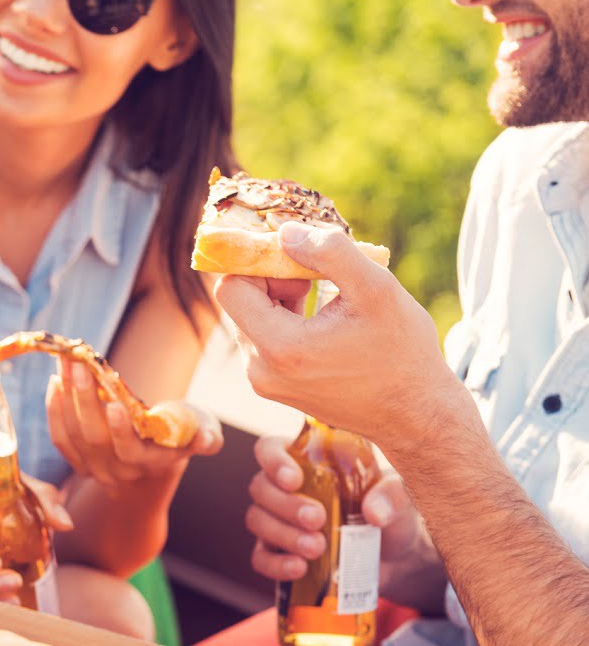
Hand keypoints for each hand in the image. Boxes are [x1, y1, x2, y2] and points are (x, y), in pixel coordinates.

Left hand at [47, 357, 222, 485]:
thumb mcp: (202, 432)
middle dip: (84, 398)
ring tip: (65, 362)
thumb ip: (206, 436)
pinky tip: (55, 382)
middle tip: (79, 363)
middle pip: (94, 439)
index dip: (121, 430)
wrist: (157, 453)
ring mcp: (94, 468)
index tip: (114, 403)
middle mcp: (119, 471)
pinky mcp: (78, 460)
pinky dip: (55, 409)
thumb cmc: (184, 431)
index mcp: (150, 463)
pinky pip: (61, 437)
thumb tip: (206, 439)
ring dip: (67, 396)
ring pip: (73, 435)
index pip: (130, 451)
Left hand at [215, 222, 459, 452]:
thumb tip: (285, 232)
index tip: (294, 252)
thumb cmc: (401, 352)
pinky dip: (286, 317)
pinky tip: (324, 315)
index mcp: (279, 348)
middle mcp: (260, 371)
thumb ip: (330, 253)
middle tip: (317, 273)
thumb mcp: (376, 289)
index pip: (231, 287)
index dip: (257, 261)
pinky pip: (263, 338)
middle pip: (239, 302)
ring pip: (251, 317)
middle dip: (272, 276)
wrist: (414, 413)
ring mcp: (264, 383)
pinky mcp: (274, 387)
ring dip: (281, 295)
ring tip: (325, 294)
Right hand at [246, 435, 422, 581]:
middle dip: (285, 505)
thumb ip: (391, 495)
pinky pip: (262, 558)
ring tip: (316, 548)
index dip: (273, 461)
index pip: (270, 448)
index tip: (294, 480)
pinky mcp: (280, 554)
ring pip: (257, 521)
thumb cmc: (392, 511)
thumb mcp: (400, 495)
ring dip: (283, 535)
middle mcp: (286, 488)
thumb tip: (374, 512)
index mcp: (307, 460)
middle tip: (317, 520)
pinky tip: (299, 569)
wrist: (398, 556)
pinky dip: (276, 565)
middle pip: (260, 487)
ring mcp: (279, 522)